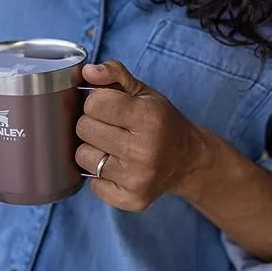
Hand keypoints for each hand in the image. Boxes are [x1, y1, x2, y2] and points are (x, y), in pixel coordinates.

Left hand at [75, 61, 209, 210]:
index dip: (96, 102)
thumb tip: (86, 72)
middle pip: (84, 129)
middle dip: (92, 124)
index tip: (108, 106)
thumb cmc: (161, 122)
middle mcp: (144, 150)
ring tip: (113, 147)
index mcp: (148, 117)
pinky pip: (92, 184)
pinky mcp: (132, 199)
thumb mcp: (143, 91)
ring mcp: (137, 178)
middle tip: (111, 127)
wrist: (189, 160)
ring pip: (82, 157)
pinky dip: (99, 176)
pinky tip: (117, 167)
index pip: (95, 103)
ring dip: (93, 150)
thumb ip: (114, 74)